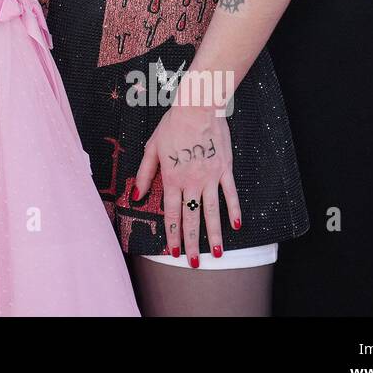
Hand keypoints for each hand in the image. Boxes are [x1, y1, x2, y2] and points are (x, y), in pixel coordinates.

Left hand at [133, 102, 241, 266]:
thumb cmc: (172, 125)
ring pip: (212, 211)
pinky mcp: (225, 169)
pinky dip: (234, 210)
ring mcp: (210, 177)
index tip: (173, 251)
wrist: (197, 108)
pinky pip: (230, 193)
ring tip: (217, 254)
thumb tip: (135, 194)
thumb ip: (145, 173)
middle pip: (191, 217)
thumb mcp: (152, 148)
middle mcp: (191, 182)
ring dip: (214, 235)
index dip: (172, 233)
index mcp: (172, 178)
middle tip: (193, 263)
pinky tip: (236, 226)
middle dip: (191, 243)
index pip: (171, 213)